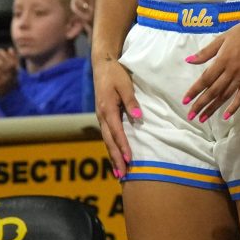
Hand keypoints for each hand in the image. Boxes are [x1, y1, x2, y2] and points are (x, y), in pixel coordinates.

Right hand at [93, 57, 140, 175]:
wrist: (102, 65)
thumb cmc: (115, 74)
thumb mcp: (125, 85)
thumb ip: (131, 102)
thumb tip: (138, 118)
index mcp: (107, 109)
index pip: (117, 132)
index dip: (123, 147)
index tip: (130, 159)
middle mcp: (102, 117)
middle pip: (109, 142)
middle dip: (116, 159)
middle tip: (122, 175)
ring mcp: (101, 118)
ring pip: (107, 141)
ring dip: (113, 157)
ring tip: (118, 173)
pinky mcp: (104, 117)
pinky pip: (107, 136)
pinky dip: (111, 148)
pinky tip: (116, 157)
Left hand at [179, 15, 239, 122]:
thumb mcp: (222, 38)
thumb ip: (206, 52)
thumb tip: (189, 60)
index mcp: (223, 59)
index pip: (205, 79)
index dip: (194, 90)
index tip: (185, 100)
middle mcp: (232, 70)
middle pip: (213, 91)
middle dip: (201, 104)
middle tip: (191, 115)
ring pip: (225, 96)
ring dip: (213, 108)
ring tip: (203, 118)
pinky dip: (234, 106)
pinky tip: (227, 115)